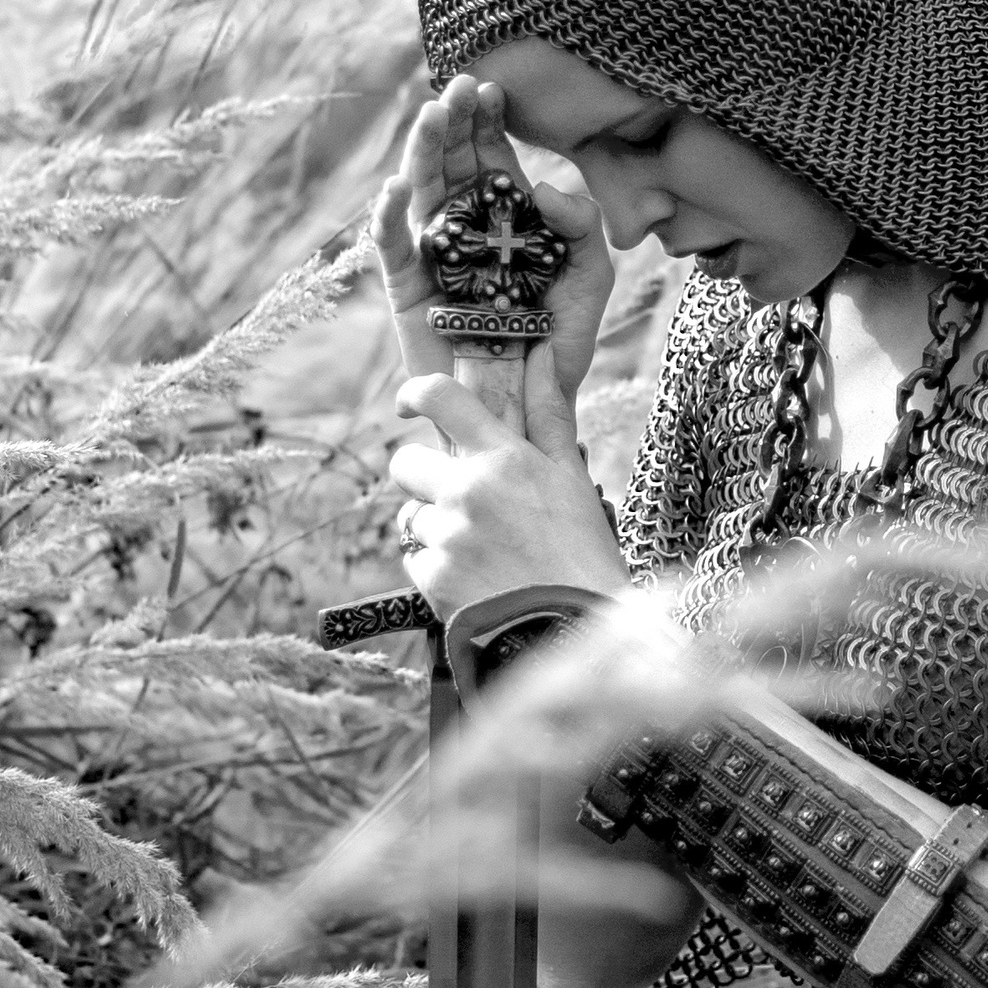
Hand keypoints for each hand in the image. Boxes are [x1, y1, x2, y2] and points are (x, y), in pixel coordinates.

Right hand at [371, 73, 613, 398]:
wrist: (531, 404)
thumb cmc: (560, 342)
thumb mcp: (591, 276)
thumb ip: (582, 225)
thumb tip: (543, 188)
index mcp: (504, 218)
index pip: (490, 158)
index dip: (487, 122)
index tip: (492, 89)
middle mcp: (464, 229)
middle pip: (450, 164)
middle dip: (453, 122)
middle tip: (459, 88)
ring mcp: (433, 257)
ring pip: (420, 193)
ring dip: (421, 152)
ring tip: (431, 115)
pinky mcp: (407, 291)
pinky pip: (391, 248)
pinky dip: (388, 217)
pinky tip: (396, 186)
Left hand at [388, 360, 629, 617]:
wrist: (575, 631)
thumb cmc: (583, 552)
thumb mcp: (572, 478)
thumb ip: (548, 416)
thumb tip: (539, 355)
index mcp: (504, 458)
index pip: (440, 398)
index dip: (416, 394)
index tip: (410, 404)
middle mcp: (468, 490)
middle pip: (405, 461)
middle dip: (424, 478)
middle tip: (460, 501)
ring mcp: (447, 536)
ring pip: (413, 516)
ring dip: (437, 529)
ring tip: (483, 553)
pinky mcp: (433, 579)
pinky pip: (414, 558)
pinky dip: (437, 569)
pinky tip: (476, 580)